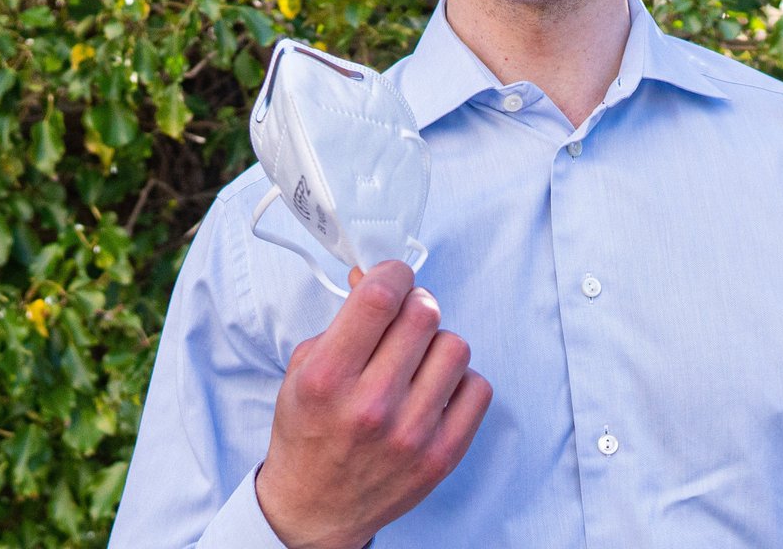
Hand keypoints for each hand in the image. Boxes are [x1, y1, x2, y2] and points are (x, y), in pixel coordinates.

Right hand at [255, 259, 492, 548]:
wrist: (315, 509)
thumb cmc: (309, 431)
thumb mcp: (304, 367)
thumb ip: (343, 317)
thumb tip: (376, 274)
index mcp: (328, 379)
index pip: (379, 298)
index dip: (393, 273)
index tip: (393, 276)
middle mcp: (371, 406)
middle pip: (424, 314)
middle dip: (415, 304)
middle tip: (405, 317)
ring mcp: (411, 434)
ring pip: (455, 346)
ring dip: (437, 344)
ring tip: (416, 361)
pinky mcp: (443, 455)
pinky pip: (478, 387)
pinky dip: (459, 381)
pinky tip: (433, 391)